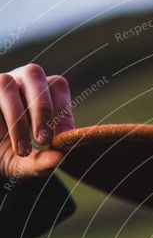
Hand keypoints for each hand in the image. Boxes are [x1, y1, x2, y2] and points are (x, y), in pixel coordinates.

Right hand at [0, 63, 74, 181]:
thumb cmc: (11, 154)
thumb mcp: (27, 163)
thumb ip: (43, 161)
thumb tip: (59, 158)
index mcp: (42, 91)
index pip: (57, 87)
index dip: (62, 111)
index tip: (62, 140)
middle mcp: (20, 82)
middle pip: (33, 74)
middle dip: (41, 107)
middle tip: (43, 140)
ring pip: (6, 84)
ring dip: (16, 117)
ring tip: (22, 149)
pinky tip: (1, 137)